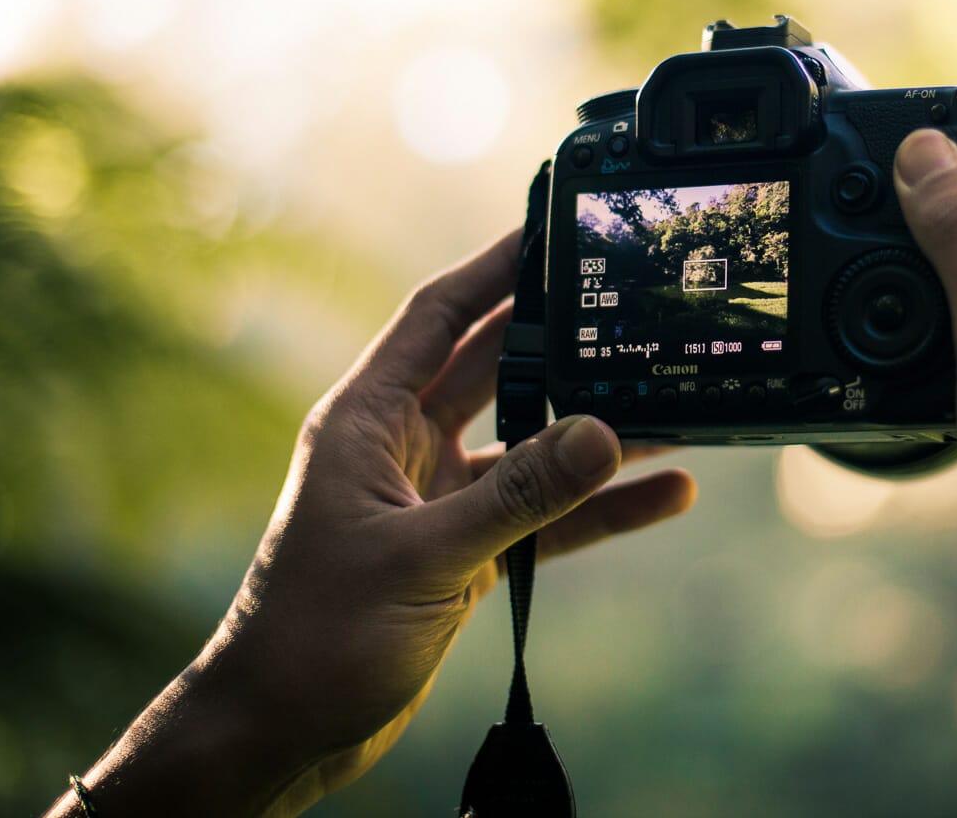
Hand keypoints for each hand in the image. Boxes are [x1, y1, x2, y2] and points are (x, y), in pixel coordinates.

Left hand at [50, 231, 695, 817]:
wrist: (282, 728)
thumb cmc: (315, 636)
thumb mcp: (424, 558)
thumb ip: (518, 498)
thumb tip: (603, 434)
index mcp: (367, 421)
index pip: (437, 317)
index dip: (493, 268)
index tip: (552, 229)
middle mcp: (401, 448)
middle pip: (495, 369)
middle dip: (561, 340)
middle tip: (631, 304)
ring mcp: (435, 500)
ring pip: (530, 446)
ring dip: (594, 431)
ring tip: (673, 402)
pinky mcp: (463, 553)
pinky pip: (543, 516)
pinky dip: (598, 508)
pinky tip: (663, 495)